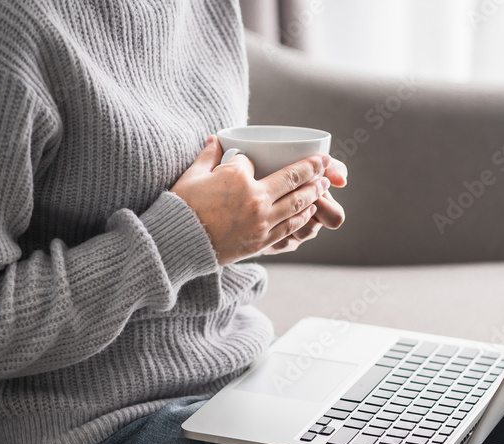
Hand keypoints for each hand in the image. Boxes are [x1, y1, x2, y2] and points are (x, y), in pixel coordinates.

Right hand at [171, 136, 346, 264]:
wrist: (179, 244)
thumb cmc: (182, 207)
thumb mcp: (192, 176)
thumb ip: (208, 156)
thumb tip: (215, 139)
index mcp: (238, 177)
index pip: (252, 161)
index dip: (250, 160)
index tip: (246, 162)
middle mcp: (256, 198)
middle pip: (291, 180)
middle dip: (311, 170)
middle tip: (324, 163)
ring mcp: (262, 222)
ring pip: (297, 204)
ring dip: (314, 192)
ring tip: (324, 184)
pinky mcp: (262, 241)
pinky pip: (290, 226)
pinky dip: (303, 216)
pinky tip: (310, 210)